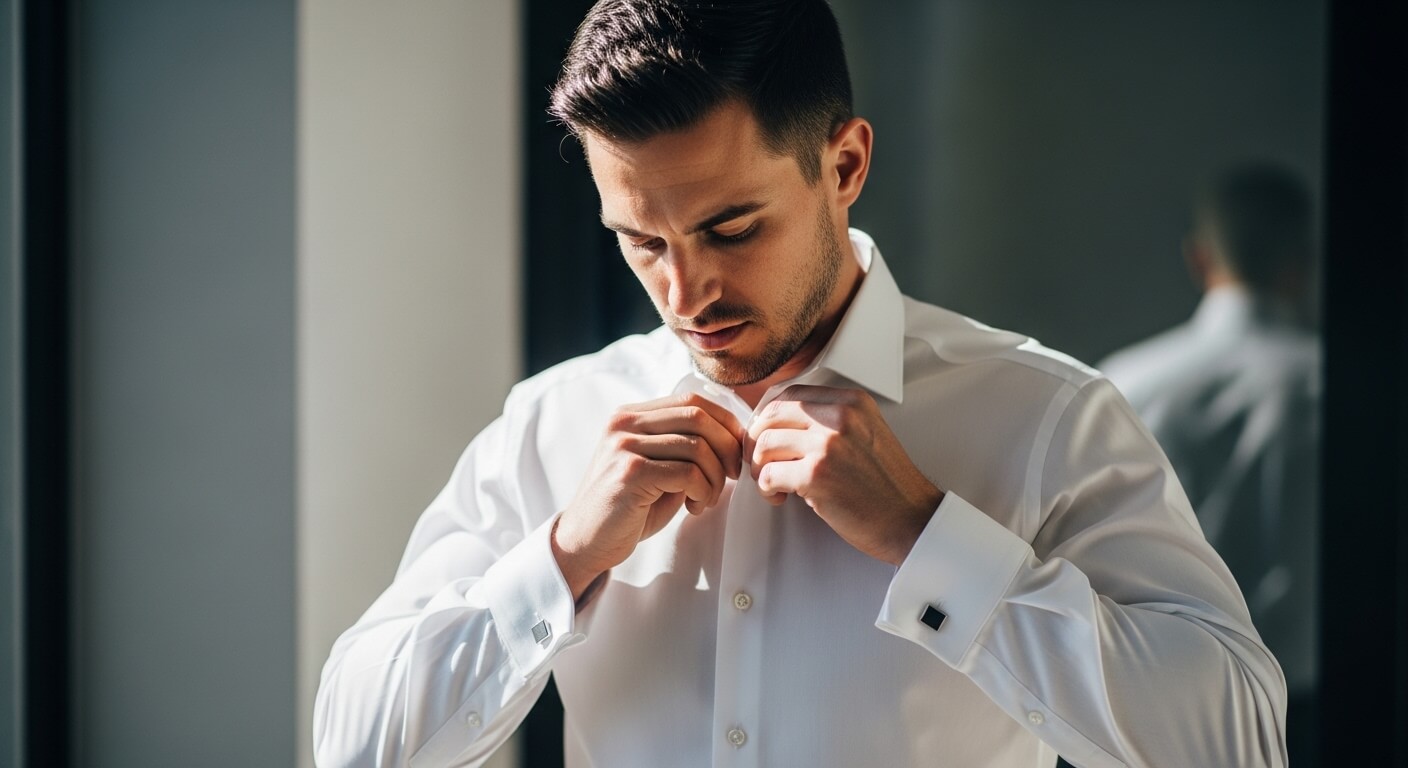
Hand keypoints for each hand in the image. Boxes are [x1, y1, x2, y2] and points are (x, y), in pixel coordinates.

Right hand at [553, 393, 743, 598]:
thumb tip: (732, 437)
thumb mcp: (657, 467)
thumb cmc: (628, 507)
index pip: (691, 400)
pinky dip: (703, 491)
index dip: (725, 422)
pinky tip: (694, 507)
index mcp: (631, 415)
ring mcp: (625, 446)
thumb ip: (683, 447)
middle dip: (727, 447)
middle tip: (731, 475)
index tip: (736, 451)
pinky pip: (688, 473)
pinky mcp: (630, 472)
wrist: (586, 541)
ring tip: (706, 498)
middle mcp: (625, 422)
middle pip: (698, 416)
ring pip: (696, 446)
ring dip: (714, 477)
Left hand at [746, 385, 943, 564]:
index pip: (792, 394)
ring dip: (760, 467)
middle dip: (757, 441)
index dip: (770, 417)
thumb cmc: (887, 485)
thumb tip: (780, 423)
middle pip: (772, 415)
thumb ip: (831, 420)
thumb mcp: (866, 433)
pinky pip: (768, 475)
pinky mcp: (816, 475)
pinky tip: (780, 497)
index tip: (768, 436)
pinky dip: (767, 489)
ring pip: (764, 444)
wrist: (911, 519)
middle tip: (762, 462)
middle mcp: (840, 416)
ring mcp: (828, 445)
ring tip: (773, 484)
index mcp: (852, 401)